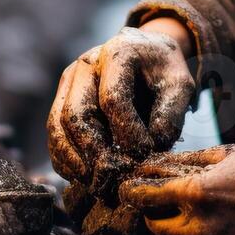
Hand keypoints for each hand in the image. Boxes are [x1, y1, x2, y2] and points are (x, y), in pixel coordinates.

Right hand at [46, 21, 197, 184]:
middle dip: (92, 151)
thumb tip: (150, 151)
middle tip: (110, 176)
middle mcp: (85, 65)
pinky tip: (83, 175)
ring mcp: (69, 82)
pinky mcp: (62, 98)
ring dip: (73, 159)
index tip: (143, 154)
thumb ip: (170, 116)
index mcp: (117, 53)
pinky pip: (54, 133)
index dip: (127, 132)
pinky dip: (64, 158)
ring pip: (57, 125)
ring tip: (94, 182)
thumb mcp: (180, 86)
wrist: (148, 53)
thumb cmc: (164, 71)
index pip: (113, 99)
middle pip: (75, 113)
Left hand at [119, 145, 234, 234]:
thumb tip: (150, 166)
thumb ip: (183, 161)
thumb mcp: (225, 154)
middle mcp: (199, 228)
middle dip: (151, 210)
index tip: (129, 186)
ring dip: (171, 229)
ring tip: (187, 212)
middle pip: (152, 224)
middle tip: (160, 198)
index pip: (144, 196)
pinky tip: (208, 227)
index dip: (132, 190)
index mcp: (196, 194)